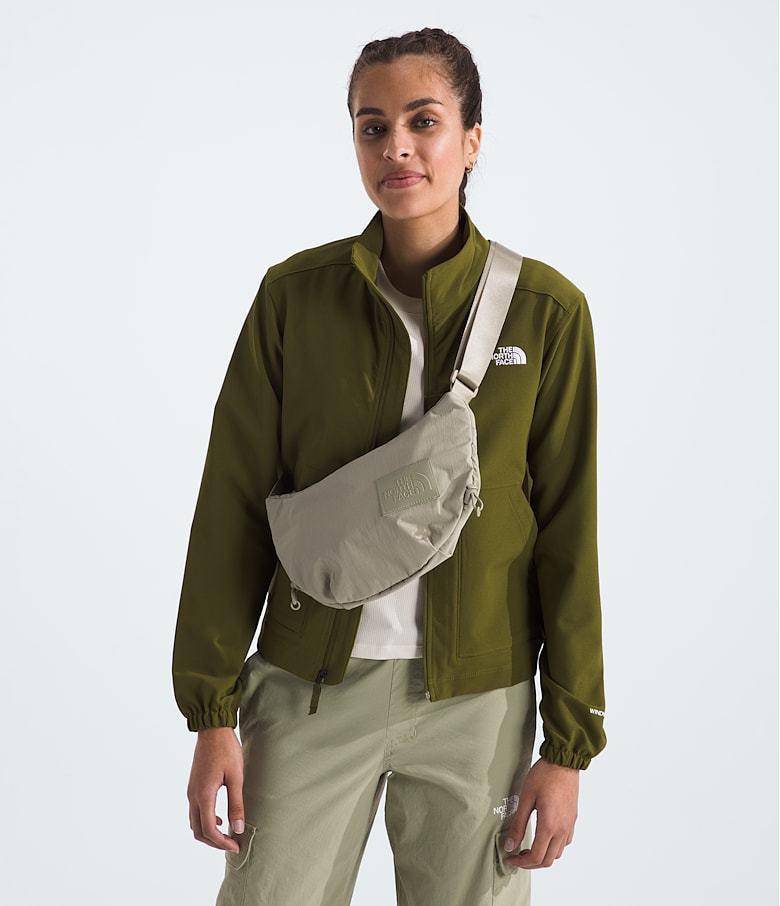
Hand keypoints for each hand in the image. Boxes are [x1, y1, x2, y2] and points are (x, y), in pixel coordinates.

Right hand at [187, 727, 244, 852]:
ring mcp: (191, 791)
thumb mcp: (236, 777)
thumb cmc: (226, 750)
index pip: (209, 829)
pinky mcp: (193, 786)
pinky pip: (195, 811)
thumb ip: (236, 803)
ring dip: (209, 832)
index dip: (222, 842)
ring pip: (195, 822)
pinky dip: (205, 820)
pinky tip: (220, 817)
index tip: (236, 845)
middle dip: (214, 841)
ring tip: (227, 833)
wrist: (212, 730)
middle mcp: (193, 796)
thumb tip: (238, 828)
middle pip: (198, 830)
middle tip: (232, 843)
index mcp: (203, 795)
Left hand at [502, 756, 578, 869]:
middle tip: (517, 857)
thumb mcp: (525, 798)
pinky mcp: (572, 819)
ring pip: (558, 854)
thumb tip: (510, 845)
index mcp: (549, 826)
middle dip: (530, 863)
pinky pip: (565, 842)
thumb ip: (517, 824)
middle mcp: (562, 829)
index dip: (521, 863)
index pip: (535, 857)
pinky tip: (543, 837)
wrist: (563, 761)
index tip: (510, 859)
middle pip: (547, 860)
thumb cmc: (544, 775)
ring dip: (543, 856)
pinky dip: (554, 847)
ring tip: (528, 848)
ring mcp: (569, 825)